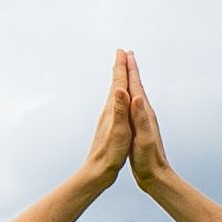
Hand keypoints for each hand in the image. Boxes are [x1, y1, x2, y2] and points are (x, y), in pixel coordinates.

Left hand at [79, 53, 140, 185]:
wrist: (98, 170)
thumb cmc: (110, 153)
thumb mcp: (118, 131)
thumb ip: (119, 110)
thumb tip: (118, 89)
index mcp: (112, 109)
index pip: (118, 83)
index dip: (121, 67)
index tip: (123, 51)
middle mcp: (109, 111)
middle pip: (115, 84)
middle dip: (120, 68)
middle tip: (122, 53)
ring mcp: (108, 118)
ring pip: (115, 93)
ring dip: (119, 80)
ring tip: (121, 71)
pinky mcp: (110, 126)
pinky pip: (116, 104)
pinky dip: (119, 96)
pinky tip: (119, 100)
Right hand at [120, 54, 172, 186]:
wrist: (156, 176)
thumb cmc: (149, 159)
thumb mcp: (144, 138)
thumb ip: (141, 118)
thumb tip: (137, 97)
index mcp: (144, 113)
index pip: (136, 86)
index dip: (130, 69)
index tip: (125, 53)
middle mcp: (145, 113)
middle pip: (137, 86)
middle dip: (131, 70)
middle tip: (126, 54)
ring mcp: (143, 121)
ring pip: (136, 95)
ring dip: (131, 82)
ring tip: (127, 72)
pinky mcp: (140, 128)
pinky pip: (133, 107)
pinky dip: (129, 98)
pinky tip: (128, 100)